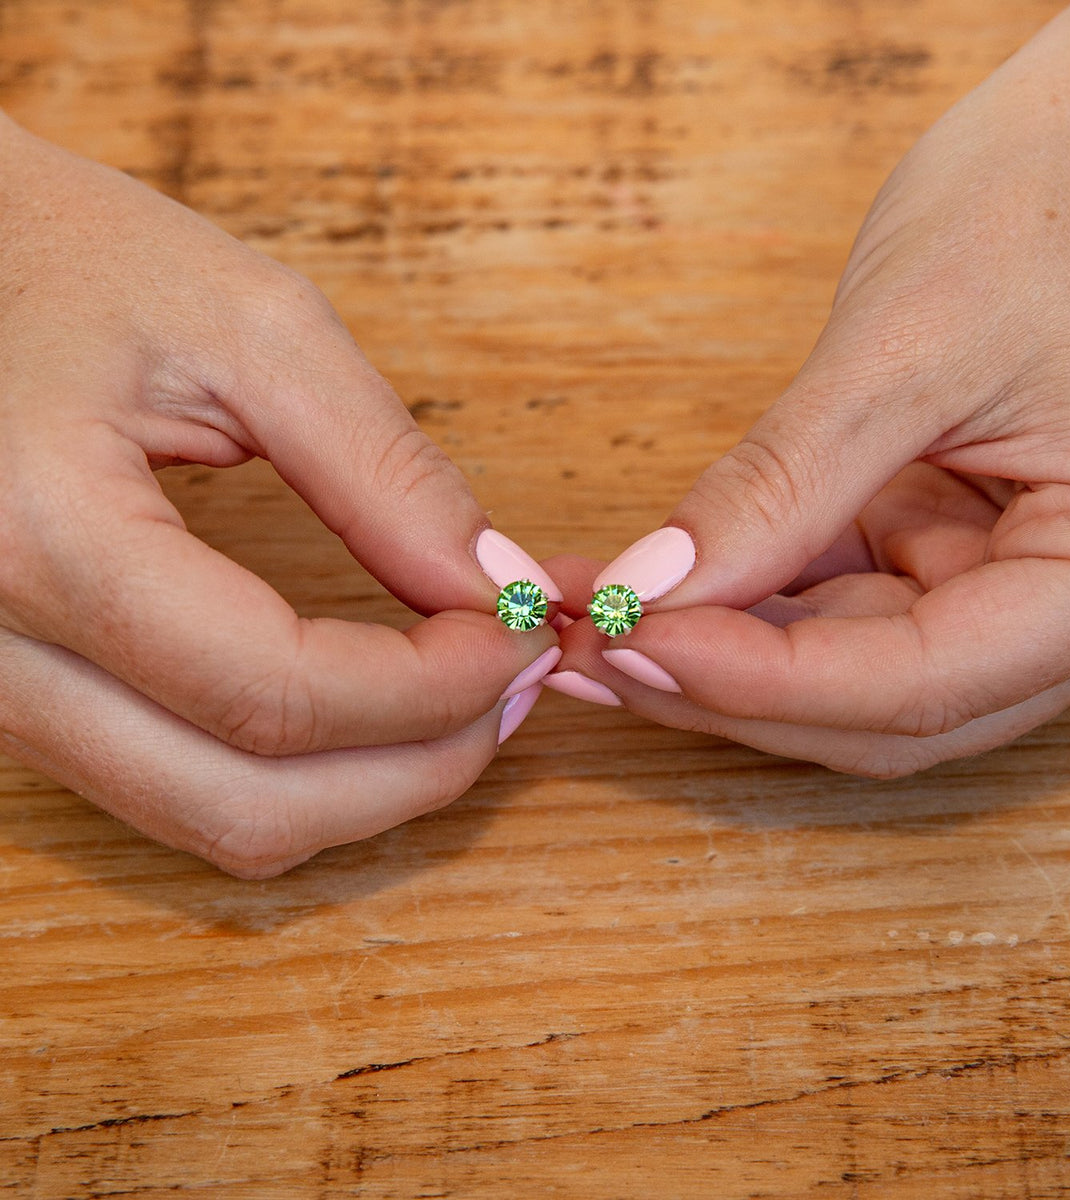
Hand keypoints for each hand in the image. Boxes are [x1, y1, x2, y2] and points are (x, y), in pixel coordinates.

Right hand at [0, 114, 560, 874]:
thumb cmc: (60, 257)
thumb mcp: (249, 326)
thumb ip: (389, 472)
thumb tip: (500, 588)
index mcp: (38, 535)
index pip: (276, 692)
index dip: (431, 690)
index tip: (521, 638)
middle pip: (248, 803)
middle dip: (416, 767)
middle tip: (512, 690)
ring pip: (212, 820)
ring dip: (363, 787)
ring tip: (460, 702)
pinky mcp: (18, 694)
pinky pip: (176, 787)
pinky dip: (294, 773)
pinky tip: (368, 710)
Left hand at [548, 0, 1069, 775]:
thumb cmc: (1061, 200)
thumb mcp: (909, 342)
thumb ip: (782, 484)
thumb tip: (653, 585)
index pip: (920, 686)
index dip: (759, 681)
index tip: (629, 641)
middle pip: (883, 711)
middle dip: (726, 686)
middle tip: (587, 646)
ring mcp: (1041, 601)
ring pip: (857, 681)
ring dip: (726, 657)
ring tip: (601, 619)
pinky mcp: (977, 565)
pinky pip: (855, 617)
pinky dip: (757, 609)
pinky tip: (667, 590)